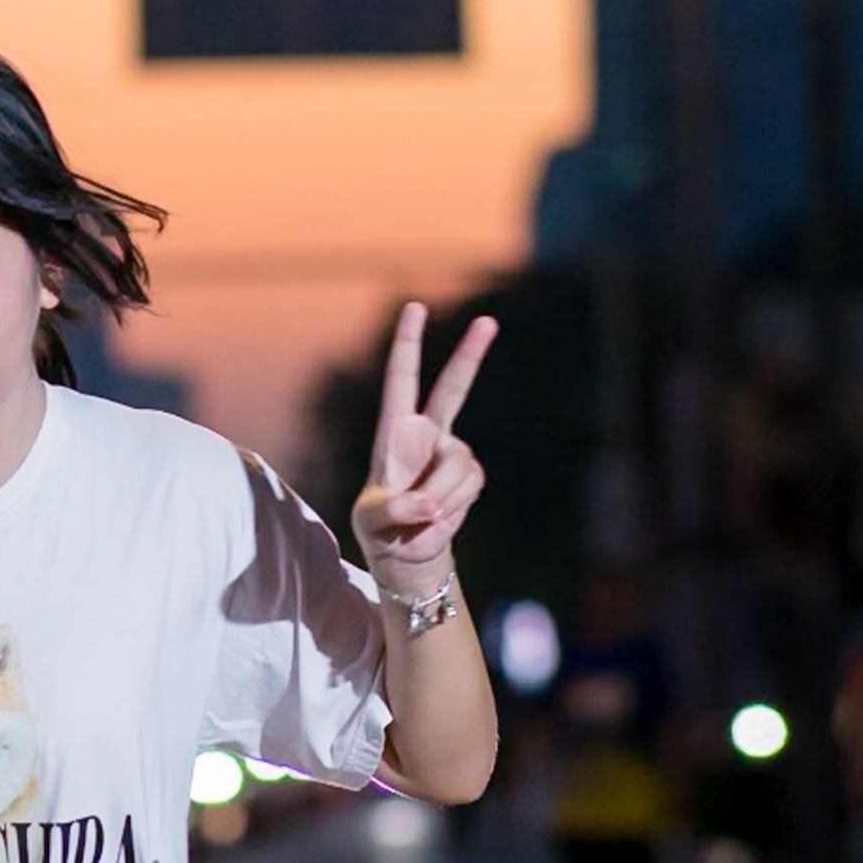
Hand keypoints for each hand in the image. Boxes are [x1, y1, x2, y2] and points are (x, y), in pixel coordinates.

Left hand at [351, 300, 495, 592]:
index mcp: (394, 431)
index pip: (401, 379)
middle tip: (488, 321)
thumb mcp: (374, 522)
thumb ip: (395, 510)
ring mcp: (452, 455)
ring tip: (421, 516)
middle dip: (471, 355)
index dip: (408, 344)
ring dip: (441, 495)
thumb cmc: (380, 530)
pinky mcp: (469, 478)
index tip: (415, 307)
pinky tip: (437, 519)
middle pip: (453, 388)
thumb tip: (426, 501)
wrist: (406, 555)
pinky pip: (469, 486)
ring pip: (459, 464)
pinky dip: (453, 507)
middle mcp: (427, 435)